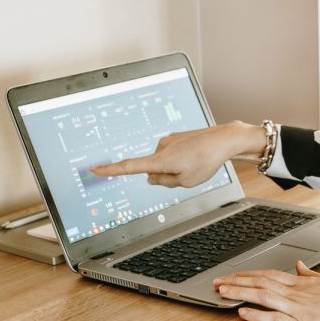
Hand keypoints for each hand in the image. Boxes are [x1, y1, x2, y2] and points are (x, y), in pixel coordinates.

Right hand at [88, 121, 263, 187]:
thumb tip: (152, 178)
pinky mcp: (175, 137)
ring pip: (163, 164)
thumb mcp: (186, 182)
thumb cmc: (207, 161)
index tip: (94, 169)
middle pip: (153, 171)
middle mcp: (160, 147)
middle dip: (166, 177)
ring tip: (196, 163)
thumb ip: (165, 183)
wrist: (225, 139)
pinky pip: (172, 155)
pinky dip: (181, 160)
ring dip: (176, 168)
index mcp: (160, 160)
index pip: (129, 167)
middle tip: (188, 174)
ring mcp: (167, 140)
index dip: (110, 170)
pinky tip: (197, 157)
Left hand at [214, 261, 319, 320]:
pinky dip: (256, 315)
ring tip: (222, 292)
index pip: (268, 274)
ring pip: (263, 297)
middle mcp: (297, 294)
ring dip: (240, 293)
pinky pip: (274, 319)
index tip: (232, 274)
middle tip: (217, 282)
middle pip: (260, 283)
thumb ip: (311, 275)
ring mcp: (298, 310)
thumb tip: (299, 265)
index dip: (247, 274)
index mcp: (302, 283)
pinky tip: (242, 313)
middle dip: (236, 282)